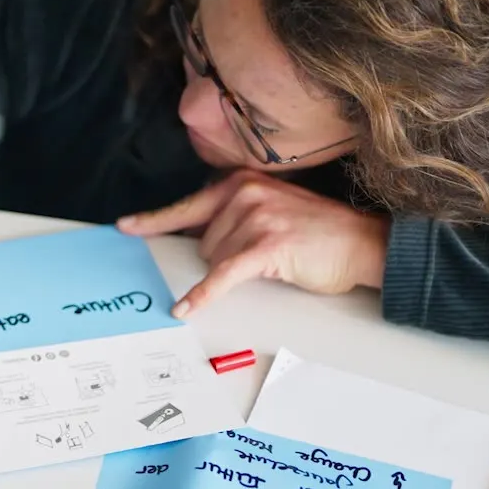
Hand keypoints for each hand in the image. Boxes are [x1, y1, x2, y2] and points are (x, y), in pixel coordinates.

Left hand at [118, 170, 388, 315]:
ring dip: (238, 270)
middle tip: (263, 255)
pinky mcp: (266, 246)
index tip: (126, 227)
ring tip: (276, 259)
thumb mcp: (270, 210)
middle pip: (201, 241)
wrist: (362, 243)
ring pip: (213, 258)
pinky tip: (188, 306)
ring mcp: (255, 217)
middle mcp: (244, 193)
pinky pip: (224, 274)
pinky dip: (205, 292)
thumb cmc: (317, 232)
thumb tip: (195, 240)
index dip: (155, 220)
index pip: (188, 205)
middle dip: (224, 257)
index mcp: (241, 182)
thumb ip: (233, 217)